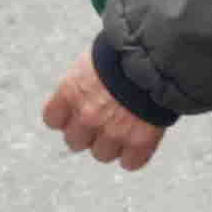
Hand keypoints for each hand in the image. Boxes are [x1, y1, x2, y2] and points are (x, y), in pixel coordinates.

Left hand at [44, 54, 165, 170]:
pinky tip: (140, 140)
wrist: (159, 54)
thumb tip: (86, 89)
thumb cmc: (127, 48)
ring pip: (102, 154)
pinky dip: (135, 155)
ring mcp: (113, 131)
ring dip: (111, 144)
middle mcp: (87, 115)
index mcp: (71, 91)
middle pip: (75, 142)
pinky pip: (131, 163)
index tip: (76, 113)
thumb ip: (84, 82)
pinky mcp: (140, 141)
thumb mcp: (94, 58)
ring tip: (125, 127)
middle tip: (103, 120)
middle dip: (87, 132)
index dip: (66, 118)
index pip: (53, 119)